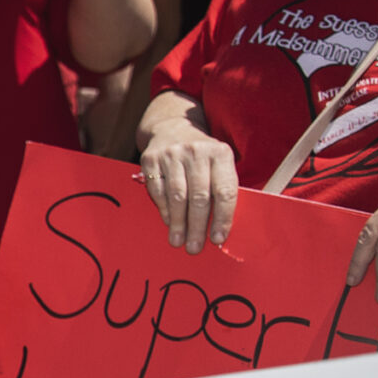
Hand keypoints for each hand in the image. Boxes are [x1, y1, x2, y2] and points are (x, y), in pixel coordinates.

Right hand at [137, 117, 238, 251]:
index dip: (222, 218)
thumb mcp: (218, 165)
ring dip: (178, 223)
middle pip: (199, 196)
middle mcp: (197, 151)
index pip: (225, 191)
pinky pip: (158, 190)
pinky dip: (164, 210)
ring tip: (178, 241)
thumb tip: (220, 230)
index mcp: (221, 153)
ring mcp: (173, 153)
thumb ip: (222, 190)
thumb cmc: (201, 158)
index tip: (218, 239)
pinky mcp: (152, 159)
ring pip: (177, 196)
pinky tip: (168, 223)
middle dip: (197, 226)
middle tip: (194, 248)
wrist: (172, 129)